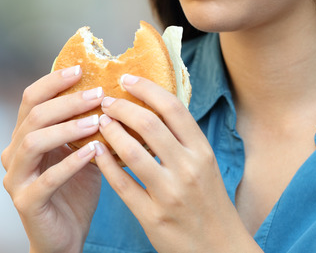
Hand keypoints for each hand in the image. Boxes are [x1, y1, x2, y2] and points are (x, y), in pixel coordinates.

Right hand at [1, 66, 105, 252]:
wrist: (65, 238)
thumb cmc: (75, 192)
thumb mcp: (82, 152)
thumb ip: (87, 126)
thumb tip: (115, 92)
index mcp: (24, 136)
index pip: (31, 99)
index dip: (53, 81)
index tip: (81, 69)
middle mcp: (12, 153)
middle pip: (34, 116)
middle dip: (67, 101)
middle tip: (98, 93)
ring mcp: (15, 178)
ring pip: (34, 142)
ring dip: (67, 128)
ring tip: (97, 121)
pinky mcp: (26, 202)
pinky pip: (46, 179)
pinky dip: (71, 163)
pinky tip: (94, 153)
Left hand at [94, 74, 259, 252]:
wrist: (220, 249)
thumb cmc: (209, 204)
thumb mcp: (206, 166)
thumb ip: (183, 140)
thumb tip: (154, 106)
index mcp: (202, 151)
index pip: (173, 108)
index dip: (146, 89)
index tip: (127, 79)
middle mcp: (189, 169)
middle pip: (149, 124)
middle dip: (122, 107)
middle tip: (106, 100)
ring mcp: (170, 194)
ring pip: (131, 152)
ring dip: (110, 132)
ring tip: (100, 122)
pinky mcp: (153, 217)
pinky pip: (121, 184)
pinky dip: (105, 164)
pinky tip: (96, 152)